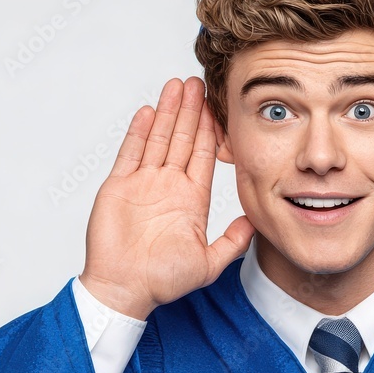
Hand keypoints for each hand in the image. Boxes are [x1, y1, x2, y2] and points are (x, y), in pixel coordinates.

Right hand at [80, 77, 253, 319]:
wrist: (125, 289)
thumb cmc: (162, 281)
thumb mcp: (209, 263)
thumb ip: (233, 242)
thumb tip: (255, 222)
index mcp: (191, 199)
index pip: (203, 154)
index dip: (210, 129)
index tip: (216, 105)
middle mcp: (168, 186)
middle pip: (181, 138)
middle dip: (190, 111)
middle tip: (197, 82)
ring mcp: (143, 183)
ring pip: (157, 139)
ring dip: (167, 112)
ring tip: (176, 85)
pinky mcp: (118, 186)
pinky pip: (130, 153)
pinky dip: (138, 132)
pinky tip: (148, 111)